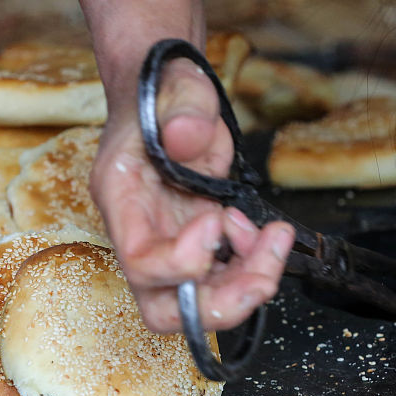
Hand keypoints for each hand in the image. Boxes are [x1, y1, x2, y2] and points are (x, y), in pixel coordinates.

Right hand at [90, 59, 295, 333]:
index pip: (139, 260)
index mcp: (121, 197)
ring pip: (196, 304)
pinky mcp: (197, 245)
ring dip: (246, 285)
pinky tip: (264, 234)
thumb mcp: (179, 88)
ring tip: (274, 240)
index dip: (183, 260)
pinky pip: (223, 280)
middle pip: (163, 308)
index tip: (218, 221)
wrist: (167, 95)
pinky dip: (253, 266)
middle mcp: (138, 232)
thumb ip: (185, 112)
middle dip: (218, 303)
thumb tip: (189, 137)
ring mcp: (167, 244)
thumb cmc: (164, 92)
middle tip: (262, 276)